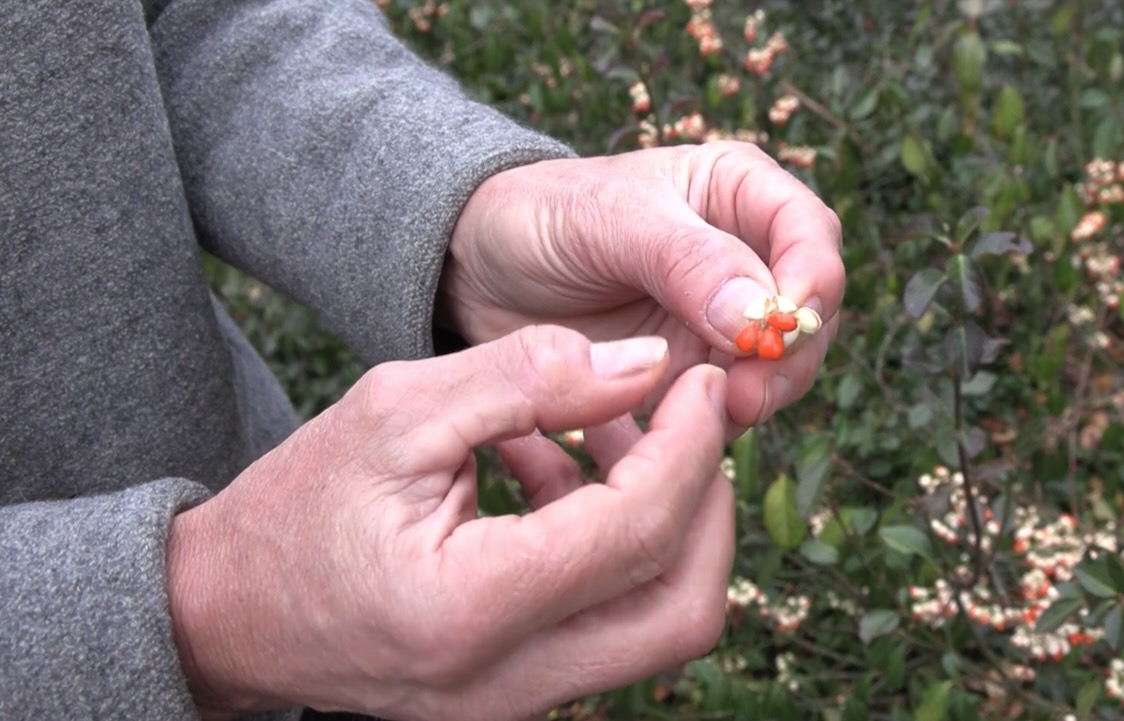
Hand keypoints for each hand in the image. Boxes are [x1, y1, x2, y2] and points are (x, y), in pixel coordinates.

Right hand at [165, 327, 733, 720]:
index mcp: (466, 609)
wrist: (225, 615)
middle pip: (681, 607)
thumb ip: (525, 379)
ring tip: (610, 431)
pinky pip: (606, 626)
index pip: (635, 533)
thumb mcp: (398, 412)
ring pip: (656, 624)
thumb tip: (644, 367)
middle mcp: (503, 683)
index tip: (703, 381)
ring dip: (664, 523)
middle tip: (693, 419)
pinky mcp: (516, 696)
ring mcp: (513, 704)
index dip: (690, 448)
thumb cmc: (294, 508)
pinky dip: (613, 548)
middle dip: (707, 502)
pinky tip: (559, 474)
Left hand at [442, 141, 843, 430]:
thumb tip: (761, 315)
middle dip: (790, 355)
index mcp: (739, 193)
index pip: (811, 236)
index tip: (781, 327)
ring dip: (761, 395)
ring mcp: (724, 320)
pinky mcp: (694, 372)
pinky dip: (716, 423)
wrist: (478, 270)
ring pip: (781, 367)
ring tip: (714, 412)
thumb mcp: (608, 221)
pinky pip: (730, 406)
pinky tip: (679, 429)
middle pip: (811, 313)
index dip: (811, 284)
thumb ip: (687, 261)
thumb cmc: (542, 216)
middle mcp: (745, 256)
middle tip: (746, 392)